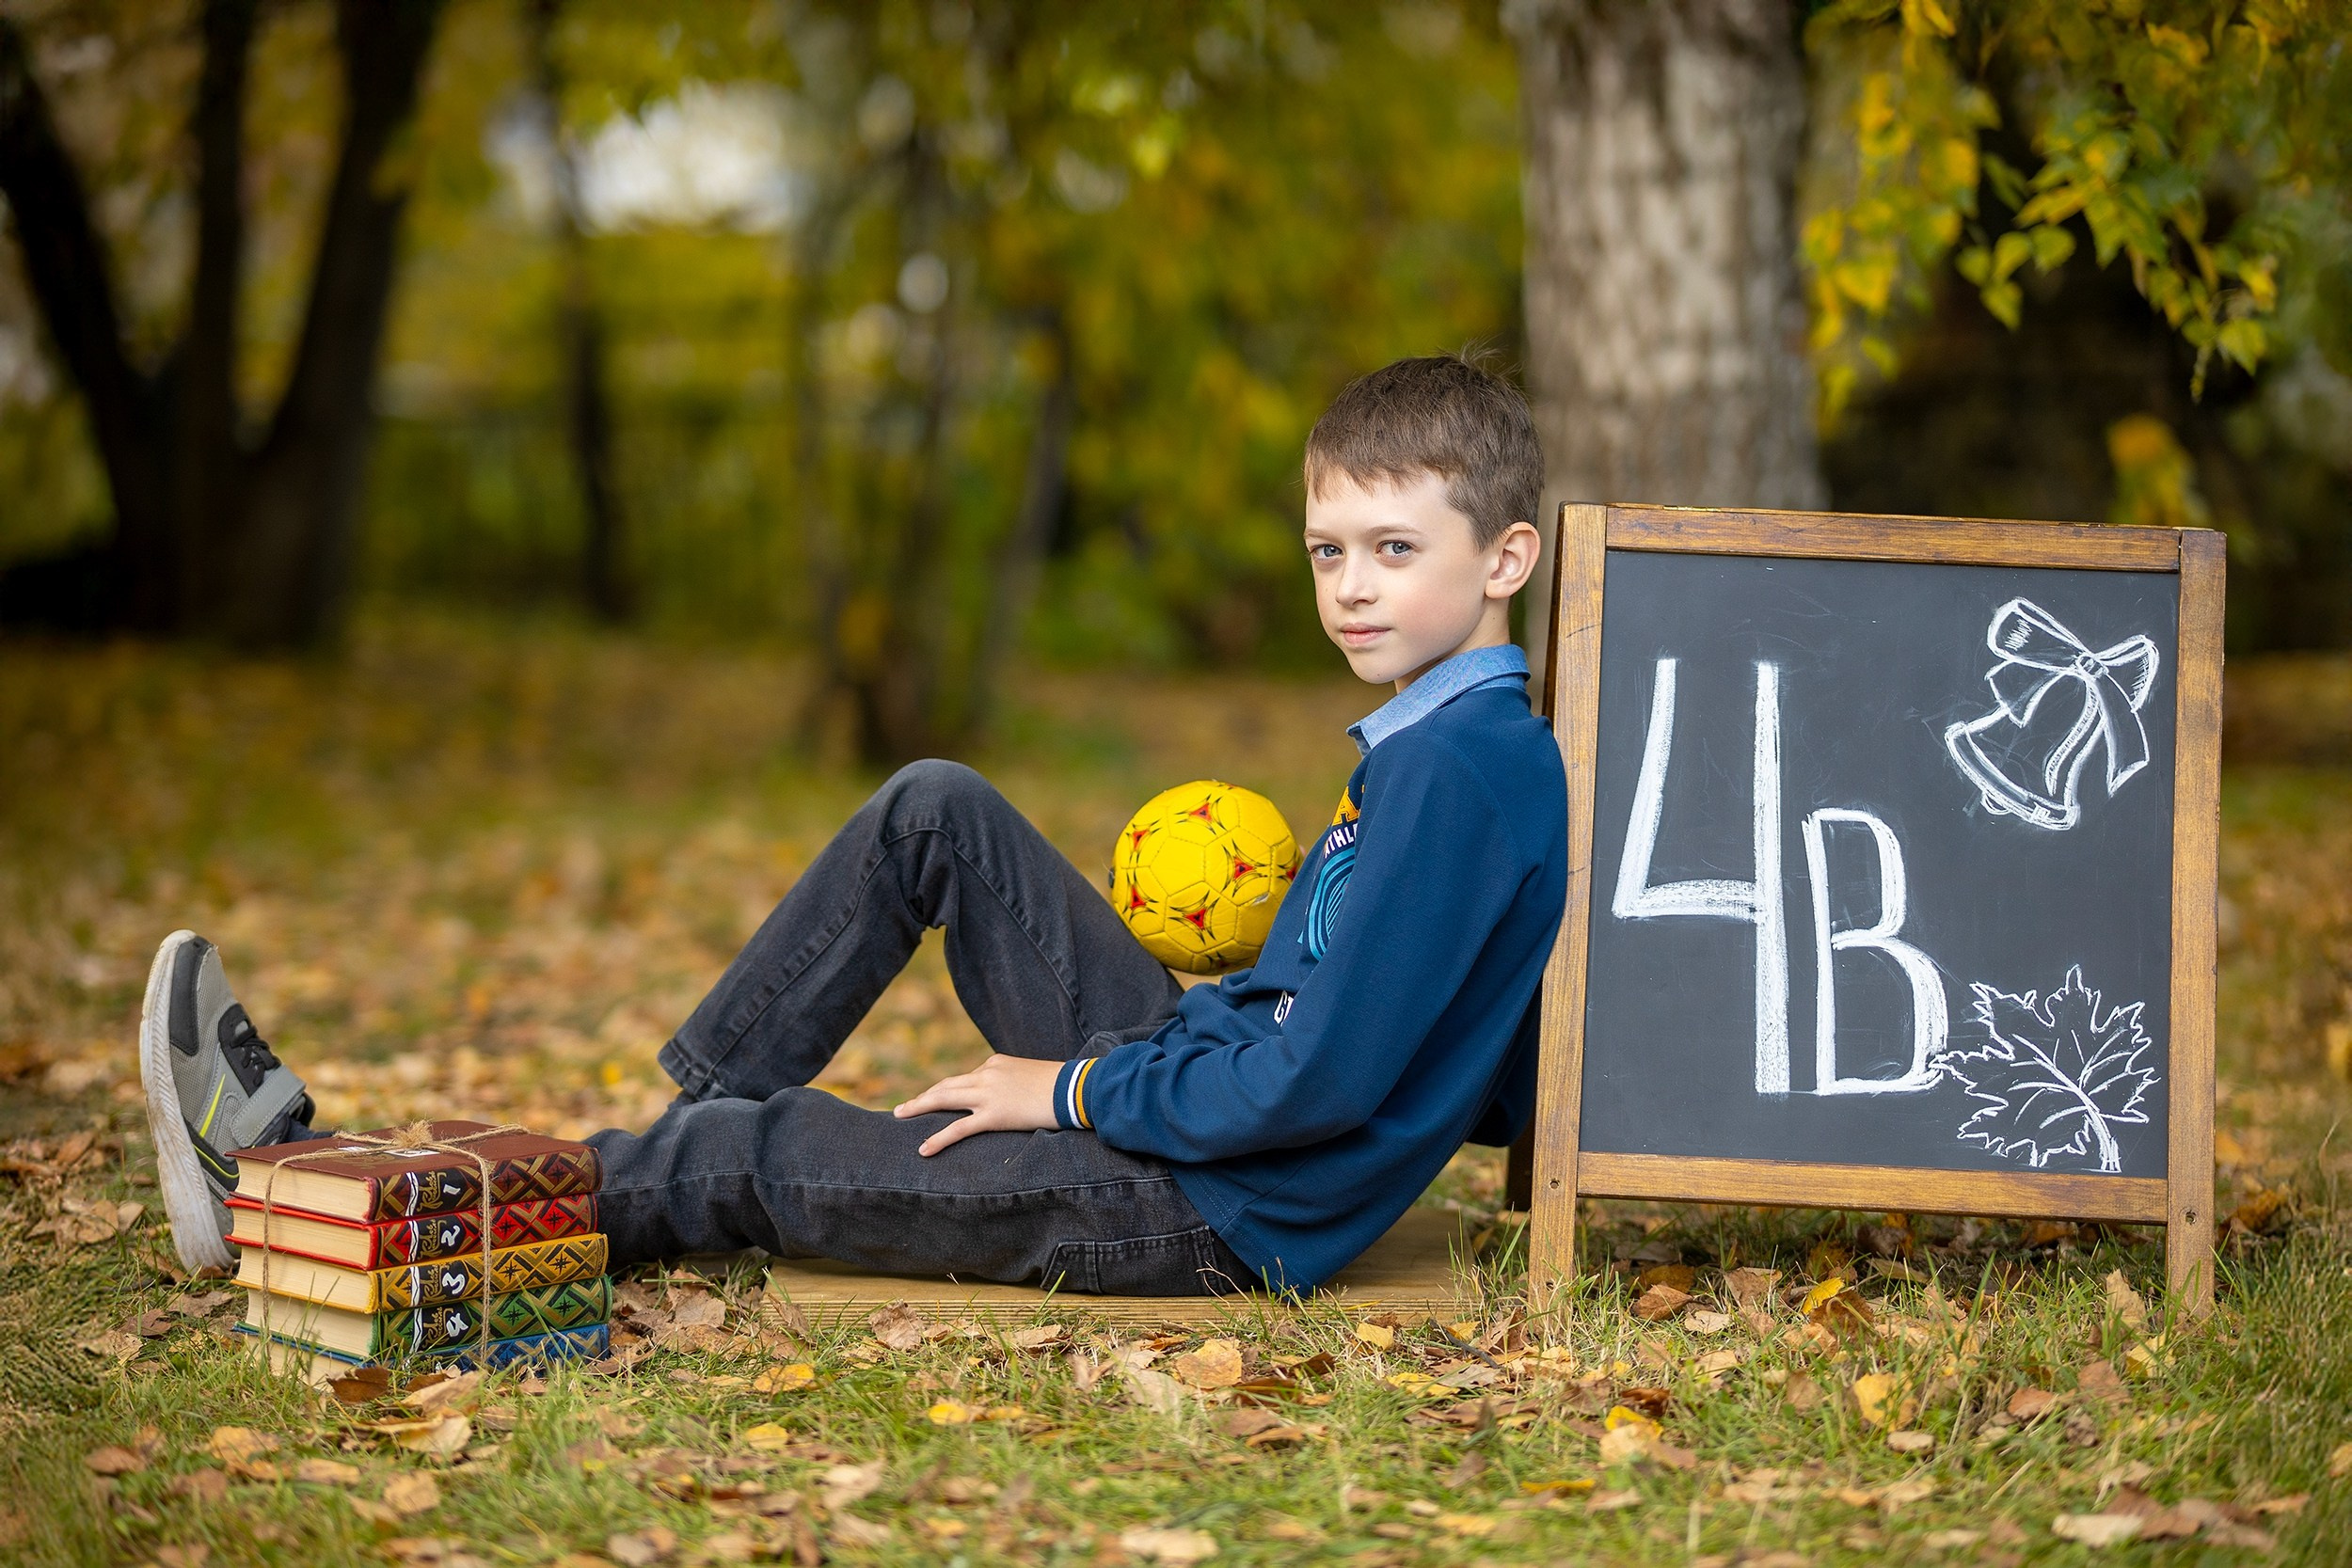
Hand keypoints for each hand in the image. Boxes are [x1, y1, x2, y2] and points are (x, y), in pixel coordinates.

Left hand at [893, 1054, 1064, 1155]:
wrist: (1075, 1089)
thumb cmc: (1062, 1086)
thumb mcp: (1032, 1077)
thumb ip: (1014, 1084)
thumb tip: (1011, 1099)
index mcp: (996, 1063)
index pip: (967, 1077)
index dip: (950, 1090)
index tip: (938, 1099)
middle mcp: (987, 1074)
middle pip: (946, 1085)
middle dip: (924, 1096)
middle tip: (904, 1108)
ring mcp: (988, 1093)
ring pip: (944, 1099)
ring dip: (919, 1107)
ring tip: (900, 1116)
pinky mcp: (994, 1115)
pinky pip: (959, 1128)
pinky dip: (938, 1138)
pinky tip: (924, 1148)